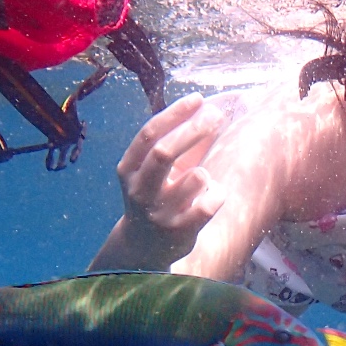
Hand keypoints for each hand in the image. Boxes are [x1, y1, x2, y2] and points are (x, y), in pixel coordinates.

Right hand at [117, 94, 226, 242]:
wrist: (146, 246)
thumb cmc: (159, 195)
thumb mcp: (163, 169)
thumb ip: (185, 142)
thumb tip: (211, 109)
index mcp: (129, 168)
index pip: (149, 134)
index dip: (175, 114)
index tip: (198, 99)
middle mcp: (139, 190)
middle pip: (164, 152)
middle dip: (193, 130)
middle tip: (217, 116)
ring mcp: (158, 212)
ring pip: (196, 177)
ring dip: (206, 173)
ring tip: (200, 183)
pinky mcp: (179, 231)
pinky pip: (209, 203)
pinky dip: (217, 194)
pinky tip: (211, 197)